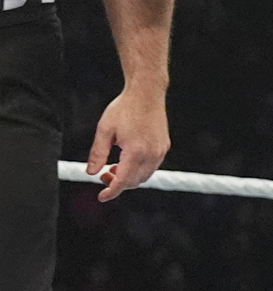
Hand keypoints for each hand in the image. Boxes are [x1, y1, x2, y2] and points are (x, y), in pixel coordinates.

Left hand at [87, 87, 169, 202]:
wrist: (147, 93)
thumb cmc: (124, 108)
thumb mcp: (104, 130)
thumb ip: (97, 153)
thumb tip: (90, 172)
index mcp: (135, 152)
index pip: (123, 181)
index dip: (111, 192)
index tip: (101, 197)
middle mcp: (151, 154)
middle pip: (135, 182)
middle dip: (118, 184)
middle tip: (103, 176)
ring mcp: (160, 151)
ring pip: (145, 176)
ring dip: (129, 177)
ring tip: (114, 167)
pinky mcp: (164, 146)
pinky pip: (152, 166)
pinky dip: (139, 170)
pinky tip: (127, 160)